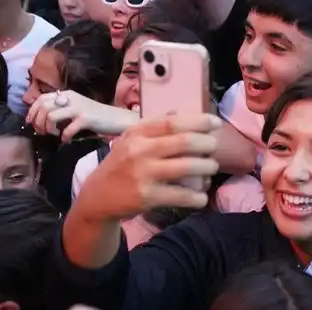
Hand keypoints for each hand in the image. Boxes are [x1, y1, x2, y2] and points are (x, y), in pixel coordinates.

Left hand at [26, 89, 138, 141]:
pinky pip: (67, 129)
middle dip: (38, 121)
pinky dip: (64, 136)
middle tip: (42, 132)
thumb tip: (42, 116)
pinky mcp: (86, 118)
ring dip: (48, 128)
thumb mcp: (76, 107)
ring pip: (51, 115)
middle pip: (44, 106)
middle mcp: (71, 98)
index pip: (42, 98)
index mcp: (67, 94)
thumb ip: (62, 108)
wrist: (116, 118)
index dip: (32, 110)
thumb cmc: (95, 115)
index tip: (30, 122)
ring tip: (54, 134)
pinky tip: (66, 139)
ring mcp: (79, 108)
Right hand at [72, 114, 221, 222]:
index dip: (199, 121)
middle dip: (207, 144)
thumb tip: (186, 113)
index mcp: (137, 132)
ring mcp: (143, 173)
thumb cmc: (121, 164)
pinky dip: (196, 196)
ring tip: (211, 168)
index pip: (173, 122)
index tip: (215, 122)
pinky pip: (181, 195)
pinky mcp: (146, 197)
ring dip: (206, 167)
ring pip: (187, 167)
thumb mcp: (131, 139)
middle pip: (185, 142)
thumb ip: (156, 127)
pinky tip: (202, 197)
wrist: (96, 198)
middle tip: (214, 147)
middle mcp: (140, 150)